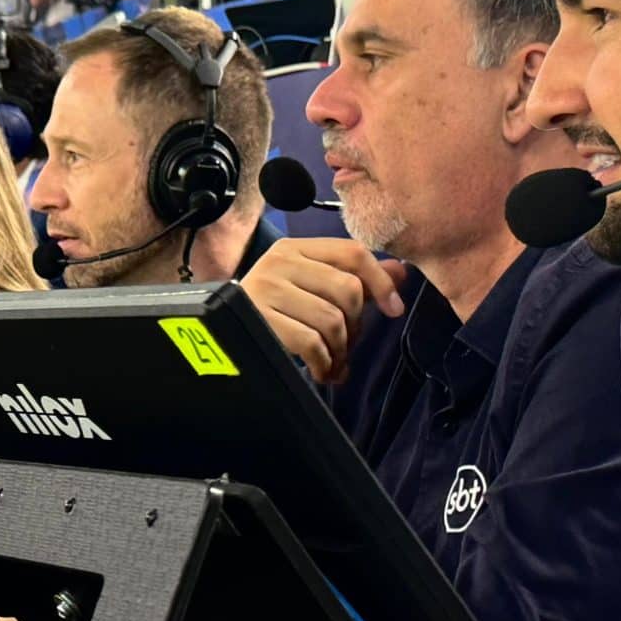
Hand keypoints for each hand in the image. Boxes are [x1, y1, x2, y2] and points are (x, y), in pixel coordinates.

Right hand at [241, 238, 406, 384]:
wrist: (219, 329)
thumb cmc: (273, 308)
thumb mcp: (311, 285)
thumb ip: (355, 278)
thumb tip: (401, 271)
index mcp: (296, 248)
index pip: (353, 252)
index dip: (381, 282)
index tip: (394, 310)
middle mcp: (280, 262)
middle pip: (348, 290)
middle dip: (357, 327)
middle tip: (348, 346)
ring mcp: (266, 289)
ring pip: (332, 320)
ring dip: (341, 351)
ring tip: (335, 363)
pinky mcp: (259, 319)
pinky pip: (311, 343)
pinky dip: (324, 364)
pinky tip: (321, 372)